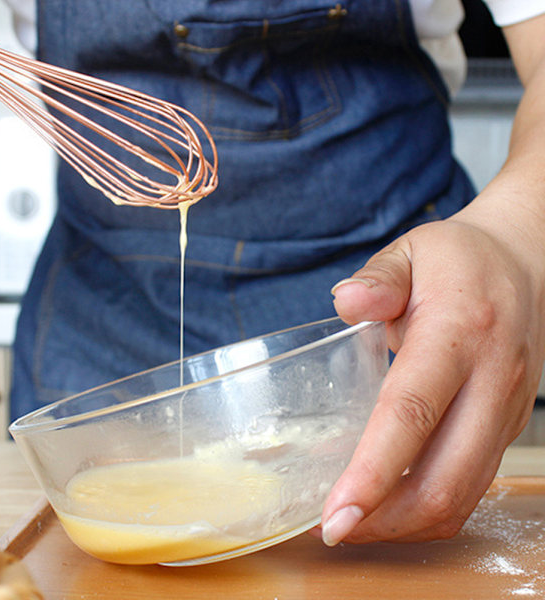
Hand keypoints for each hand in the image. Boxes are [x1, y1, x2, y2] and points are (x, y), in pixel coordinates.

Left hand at [318, 210, 544, 544]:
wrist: (525, 263)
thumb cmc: (459, 259)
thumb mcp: (412, 252)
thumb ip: (378, 279)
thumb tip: (345, 302)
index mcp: (459, 332)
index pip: (414, 412)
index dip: (374, 470)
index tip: (336, 512)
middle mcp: (492, 380)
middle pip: (444, 477)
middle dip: (385, 518)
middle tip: (331, 529)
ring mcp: (508, 410)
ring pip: (463, 494)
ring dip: (406, 522)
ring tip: (354, 522)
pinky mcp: (509, 425)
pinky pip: (472, 485)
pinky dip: (430, 507)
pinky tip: (392, 502)